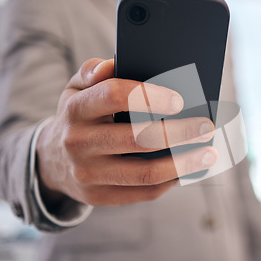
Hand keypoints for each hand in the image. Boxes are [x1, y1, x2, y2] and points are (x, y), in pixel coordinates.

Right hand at [36, 58, 216, 205]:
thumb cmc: (79, 115)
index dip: (150, 96)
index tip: (181, 100)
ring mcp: (87, 174)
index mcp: (76, 108)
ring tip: (209, 154)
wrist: (51, 160)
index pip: (115, 95)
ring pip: (145, 173)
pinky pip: (142, 192)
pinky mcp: (98, 197)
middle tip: (207, 127)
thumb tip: (115, 63)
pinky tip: (189, 170)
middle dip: (180, 132)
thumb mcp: (77, 88)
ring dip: (184, 164)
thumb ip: (95, 71)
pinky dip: (171, 181)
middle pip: (138, 138)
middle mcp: (78, 142)